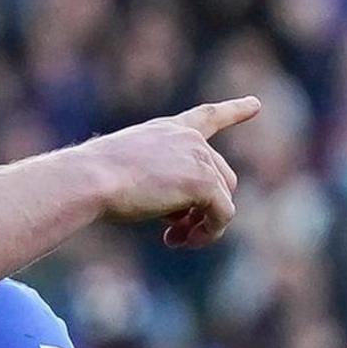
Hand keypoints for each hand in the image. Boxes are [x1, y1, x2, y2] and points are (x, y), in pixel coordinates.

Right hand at [80, 96, 256, 247]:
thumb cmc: (94, 180)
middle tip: (174, 231)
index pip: (207, 117)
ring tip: (176, 239)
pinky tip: (182, 241)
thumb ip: (161, 183)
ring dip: (203, 223)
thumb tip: (181, 213)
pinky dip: (208, 233)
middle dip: (203, 207)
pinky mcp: (204, 182)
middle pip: (221, 177)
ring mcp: (200, 158)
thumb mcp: (129, 172)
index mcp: (168, 131)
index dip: (234, 111)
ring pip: (223, 198)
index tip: (255, 105)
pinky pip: (222, 214)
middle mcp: (189, 139)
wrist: (91, 179)